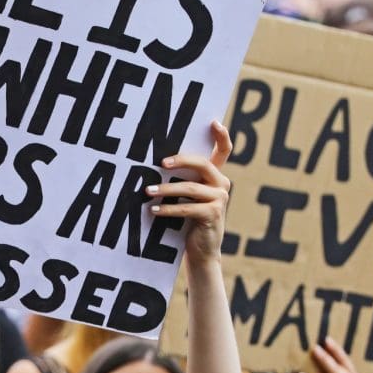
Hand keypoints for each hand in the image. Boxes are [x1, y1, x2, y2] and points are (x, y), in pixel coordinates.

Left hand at [146, 121, 231, 267]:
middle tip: (161, 163)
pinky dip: (168, 209)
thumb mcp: (189, 197)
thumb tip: (158, 163)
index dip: (221, 136)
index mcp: (216, 176)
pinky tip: (154, 210)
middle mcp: (222, 184)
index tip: (214, 122)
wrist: (202, 250)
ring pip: (190, 188)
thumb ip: (184, 179)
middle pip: (203, 164)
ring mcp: (220, 199)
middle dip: (181, 160)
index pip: (223, 151)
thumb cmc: (190, 220)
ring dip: (166, 189)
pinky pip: (186, 207)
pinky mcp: (213, 214)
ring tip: (148, 191)